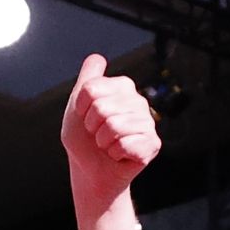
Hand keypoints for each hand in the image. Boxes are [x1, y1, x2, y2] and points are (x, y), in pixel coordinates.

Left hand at [61, 52, 159, 227]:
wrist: (91, 172)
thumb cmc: (84, 140)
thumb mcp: (77, 107)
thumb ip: (86, 81)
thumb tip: (97, 57)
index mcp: (122, 87)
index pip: (92, 89)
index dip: (82, 109)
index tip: (87, 118)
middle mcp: (138, 101)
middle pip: (102, 107)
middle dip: (92, 127)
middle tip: (98, 135)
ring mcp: (148, 122)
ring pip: (114, 126)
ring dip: (103, 141)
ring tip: (108, 145)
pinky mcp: (152, 144)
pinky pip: (125, 144)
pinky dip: (115, 154)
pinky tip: (119, 155)